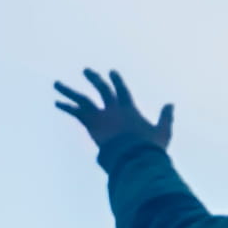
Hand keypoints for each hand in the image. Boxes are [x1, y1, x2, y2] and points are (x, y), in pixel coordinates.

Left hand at [52, 68, 173, 165]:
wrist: (132, 156)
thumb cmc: (148, 148)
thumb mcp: (162, 132)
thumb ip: (165, 118)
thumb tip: (170, 104)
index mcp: (129, 109)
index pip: (121, 90)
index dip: (116, 81)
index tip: (111, 72)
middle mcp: (113, 109)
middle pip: (102, 89)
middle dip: (94, 79)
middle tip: (86, 71)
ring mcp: (101, 115)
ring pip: (82, 99)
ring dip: (69, 91)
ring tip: (56, 84)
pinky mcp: (91, 124)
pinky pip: (76, 112)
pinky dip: (66, 107)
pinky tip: (57, 102)